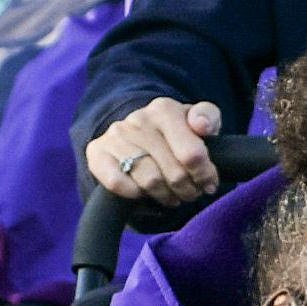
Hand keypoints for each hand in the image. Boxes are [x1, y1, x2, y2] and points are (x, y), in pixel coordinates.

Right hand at [86, 100, 222, 204]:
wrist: (137, 134)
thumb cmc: (176, 133)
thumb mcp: (198, 121)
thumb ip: (207, 117)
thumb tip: (201, 126)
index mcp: (165, 109)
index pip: (192, 154)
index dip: (204, 175)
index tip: (208, 182)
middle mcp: (138, 119)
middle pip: (173, 173)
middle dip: (188, 189)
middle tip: (191, 192)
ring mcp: (116, 136)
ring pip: (149, 181)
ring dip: (166, 196)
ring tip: (173, 195)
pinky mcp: (97, 153)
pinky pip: (118, 184)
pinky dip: (135, 194)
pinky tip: (144, 192)